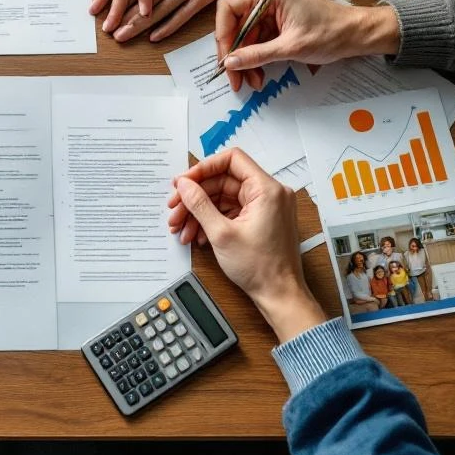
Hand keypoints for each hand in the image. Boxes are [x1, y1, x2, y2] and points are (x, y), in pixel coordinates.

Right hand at [167, 148, 325, 342]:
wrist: (279, 295)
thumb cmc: (260, 268)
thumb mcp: (221, 234)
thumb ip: (199, 204)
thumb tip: (184, 185)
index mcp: (267, 189)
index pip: (232, 160)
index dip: (203, 168)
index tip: (184, 182)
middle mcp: (270, 193)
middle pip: (223, 181)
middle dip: (196, 196)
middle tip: (175, 209)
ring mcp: (265, 207)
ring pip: (223, 198)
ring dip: (200, 211)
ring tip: (181, 227)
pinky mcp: (260, 219)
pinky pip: (231, 211)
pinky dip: (212, 220)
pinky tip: (196, 234)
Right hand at [215, 0, 402, 90]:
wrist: (358, 35)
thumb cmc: (331, 32)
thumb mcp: (291, 47)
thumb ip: (257, 54)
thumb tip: (229, 63)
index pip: (229, 8)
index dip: (223, 34)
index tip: (225, 57)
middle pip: (235, 25)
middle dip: (234, 53)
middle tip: (234, 78)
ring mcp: (271, 11)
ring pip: (245, 37)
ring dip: (245, 60)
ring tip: (251, 81)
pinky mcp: (277, 24)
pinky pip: (258, 41)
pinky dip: (256, 59)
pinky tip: (258, 74)